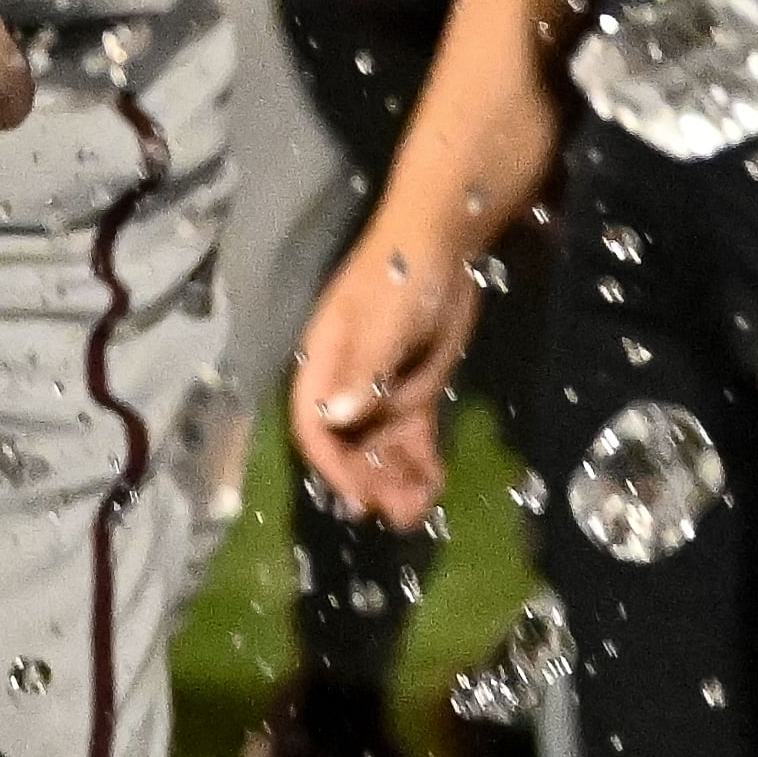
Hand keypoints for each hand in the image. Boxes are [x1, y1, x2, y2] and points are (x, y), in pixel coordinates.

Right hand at [286, 213, 483, 526]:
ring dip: (397, 480)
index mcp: (324, 364)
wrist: (443, 244)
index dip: (333, 465)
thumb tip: (332, 418)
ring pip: (380, 448)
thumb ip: (362, 370)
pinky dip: (420, 461)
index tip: (361, 497)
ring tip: (423, 506)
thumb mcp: (382, 322)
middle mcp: (346, 384)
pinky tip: (437, 481)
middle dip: (371, 481)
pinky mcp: (411, 389)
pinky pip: (409, 435)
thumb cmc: (400, 274)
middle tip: (403, 512)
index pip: (314, 426)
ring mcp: (380, 389)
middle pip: (348, 445)